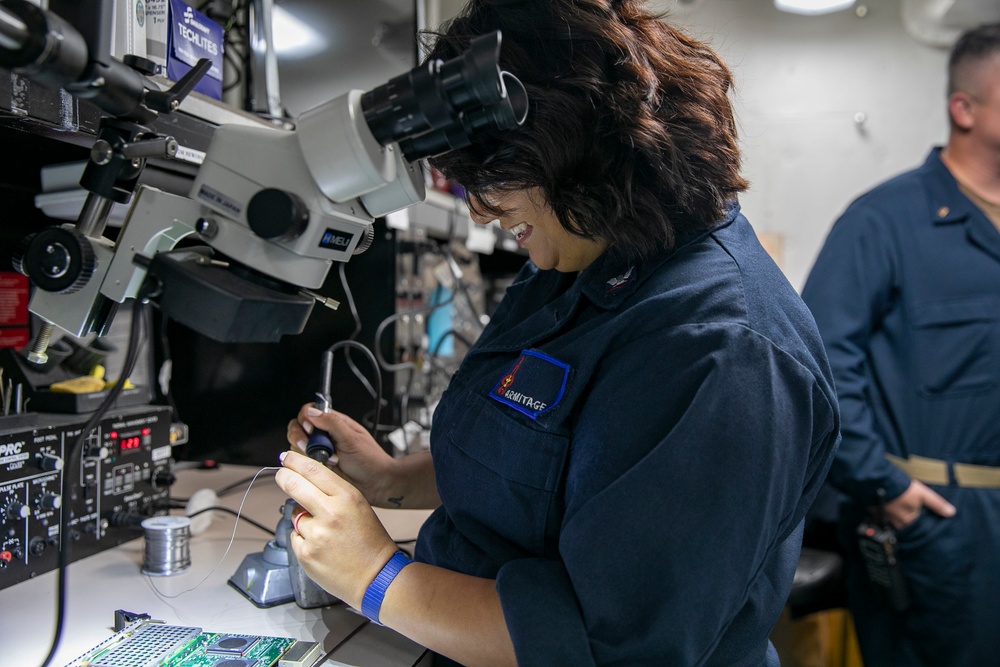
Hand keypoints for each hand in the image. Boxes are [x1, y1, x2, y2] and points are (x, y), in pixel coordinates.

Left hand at [275, 450, 398, 608]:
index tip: (286, 457)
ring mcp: (315, 535)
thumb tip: (305, 481)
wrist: (376, 577)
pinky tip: (321, 546)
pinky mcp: (305, 554)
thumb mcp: (359, 506)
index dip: (295, 461)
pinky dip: (303, 539)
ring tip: (323, 531)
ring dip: (301, 518)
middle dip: (283, 477)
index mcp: (347, 497)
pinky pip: (294, 537)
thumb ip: (333, 493)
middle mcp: (330, 513)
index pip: (313, 470)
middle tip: (281, 475)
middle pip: (293, 485)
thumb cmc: (370, 541)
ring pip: (294, 514)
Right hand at [287, 404, 394, 504]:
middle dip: (300, 437)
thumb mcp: (352, 438)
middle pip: (297, 428)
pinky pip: (301, 463)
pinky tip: (324, 467)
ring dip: (306, 453)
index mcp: (334, 423)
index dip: (306, 419)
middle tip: (311, 447)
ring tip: (327, 459)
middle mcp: (324, 436)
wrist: (376, 484)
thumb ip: (332, 423)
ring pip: (297, 446)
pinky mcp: (316, 467)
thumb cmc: (370, 459)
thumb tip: (312, 412)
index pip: (309, 412)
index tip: (310, 429)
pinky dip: (307, 466)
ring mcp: (318, 452)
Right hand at [881, 480, 956, 530]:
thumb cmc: (903, 488)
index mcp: (909, 520)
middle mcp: (896, 522)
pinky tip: (884, 508)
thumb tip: (951, 513)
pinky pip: (880, 517)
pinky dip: (883, 514)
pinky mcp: (874, 512)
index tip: (920, 516)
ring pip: (892, 522)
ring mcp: (884, 518)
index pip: (917, 525)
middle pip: (904, 525)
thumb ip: (937, 504)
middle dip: (906, 521)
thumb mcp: (923, 494)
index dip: (920, 520)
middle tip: (908, 514)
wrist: (880, 481)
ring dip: (895, 518)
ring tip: (897, 511)